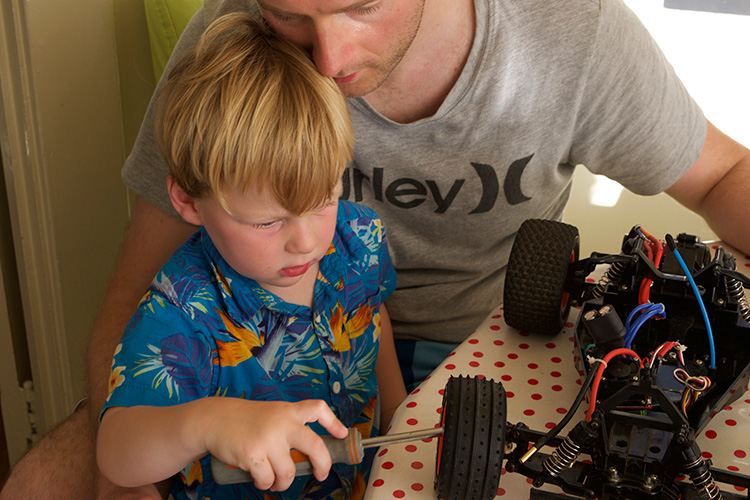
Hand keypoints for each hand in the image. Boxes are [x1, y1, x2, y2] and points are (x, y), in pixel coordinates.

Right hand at [199, 398, 346, 490]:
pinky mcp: (253, 454)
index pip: (317, 409)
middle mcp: (282, 422)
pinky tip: (259, 478)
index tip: (342, 434)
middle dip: (322, 465)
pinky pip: (267, 480)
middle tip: (320, 473)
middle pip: (315, 446)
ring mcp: (268, 438)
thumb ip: (290, 427)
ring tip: (274, 480)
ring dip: (282, 483)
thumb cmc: (245, 420)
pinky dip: (264, 484)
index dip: (333, 422)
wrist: (214, 419)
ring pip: (288, 472)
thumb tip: (310, 456)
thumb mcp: (272, 414)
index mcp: (288, 411)